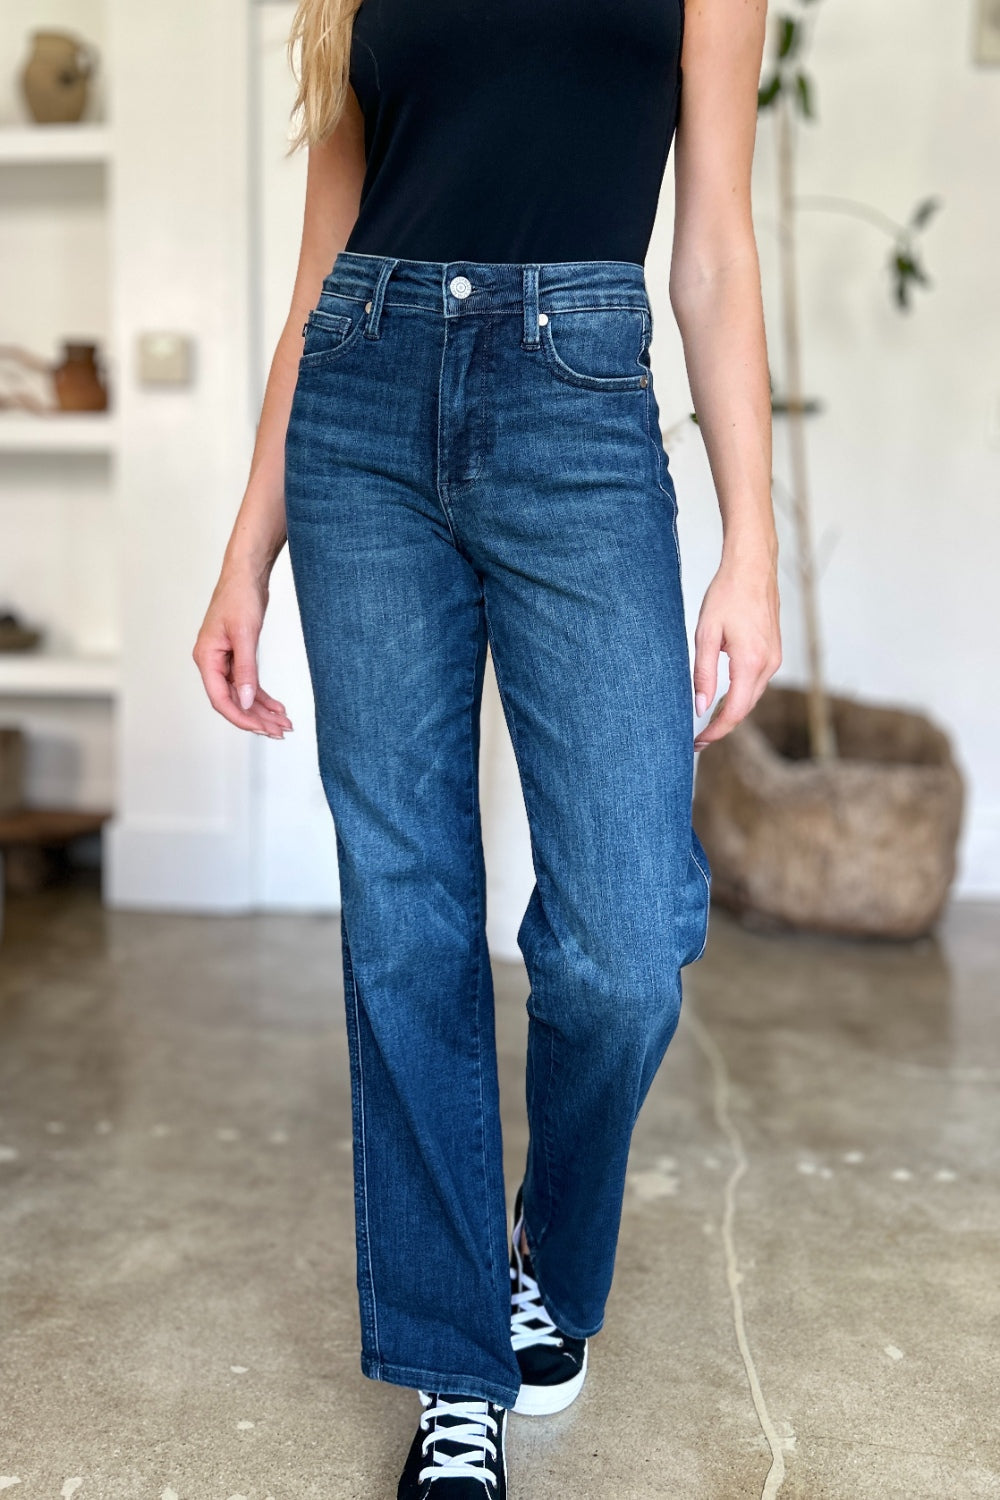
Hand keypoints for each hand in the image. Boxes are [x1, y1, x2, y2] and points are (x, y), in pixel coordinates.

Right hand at [192, 567, 292, 738]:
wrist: (246, 574)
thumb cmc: (239, 596)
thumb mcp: (245, 635)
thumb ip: (246, 670)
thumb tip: (247, 701)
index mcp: (206, 658)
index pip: (221, 699)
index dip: (242, 717)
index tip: (263, 729)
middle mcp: (212, 662)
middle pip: (233, 701)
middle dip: (257, 718)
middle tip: (280, 731)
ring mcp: (225, 660)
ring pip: (243, 695)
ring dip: (262, 710)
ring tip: (283, 723)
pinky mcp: (238, 656)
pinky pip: (249, 683)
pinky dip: (263, 696)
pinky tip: (277, 707)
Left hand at [691, 548, 780, 749]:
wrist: (753, 567)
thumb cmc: (727, 595)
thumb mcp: (706, 635)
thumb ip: (704, 674)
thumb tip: (701, 707)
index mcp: (750, 662)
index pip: (735, 711)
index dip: (716, 731)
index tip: (698, 742)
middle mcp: (768, 665)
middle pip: (745, 708)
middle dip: (722, 726)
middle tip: (697, 738)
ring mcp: (774, 659)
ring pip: (752, 696)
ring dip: (731, 711)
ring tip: (706, 722)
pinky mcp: (774, 652)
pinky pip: (756, 682)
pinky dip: (740, 695)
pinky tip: (723, 697)